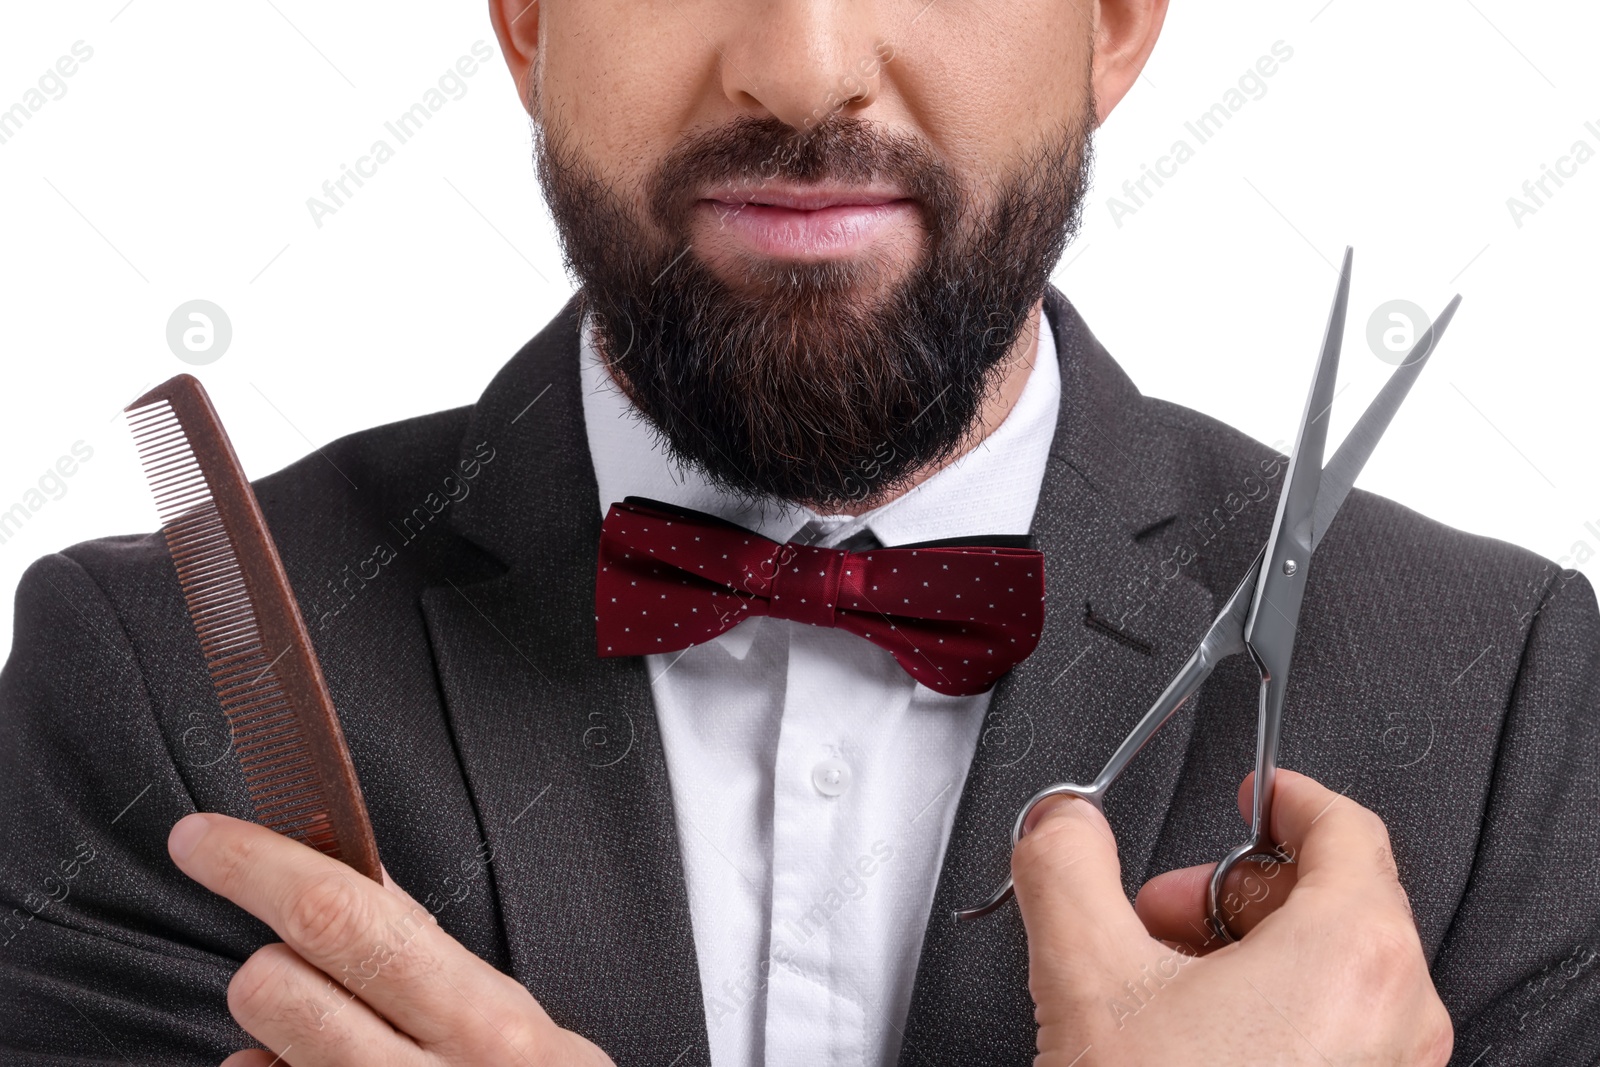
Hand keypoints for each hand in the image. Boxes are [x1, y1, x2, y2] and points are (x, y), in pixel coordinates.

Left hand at [167, 813, 613, 1066]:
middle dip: (269, 967)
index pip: (343, 915)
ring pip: (254, 1052)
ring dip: (275, 1039)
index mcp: (483, 1022)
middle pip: (274, 986)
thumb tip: (356, 876)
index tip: (201, 838)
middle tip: (297, 971)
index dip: (257, 865)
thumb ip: (434, 957)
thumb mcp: (516, 1022)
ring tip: (332, 1046)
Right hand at [1011, 770, 1452, 1065]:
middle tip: (1156, 914)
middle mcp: (1396, 1018)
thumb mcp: (1086, 974)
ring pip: (1326, 972)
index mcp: (1353, 955)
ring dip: (1239, 958)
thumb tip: (1061, 825)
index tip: (1253, 791)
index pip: (1345, 828)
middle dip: (1227, 893)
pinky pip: (1330, 1034)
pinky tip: (1186, 1048)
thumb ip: (1066, 865)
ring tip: (1157, 993)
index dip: (1286, 795)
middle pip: (1329, 899)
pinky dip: (1264, 1016)